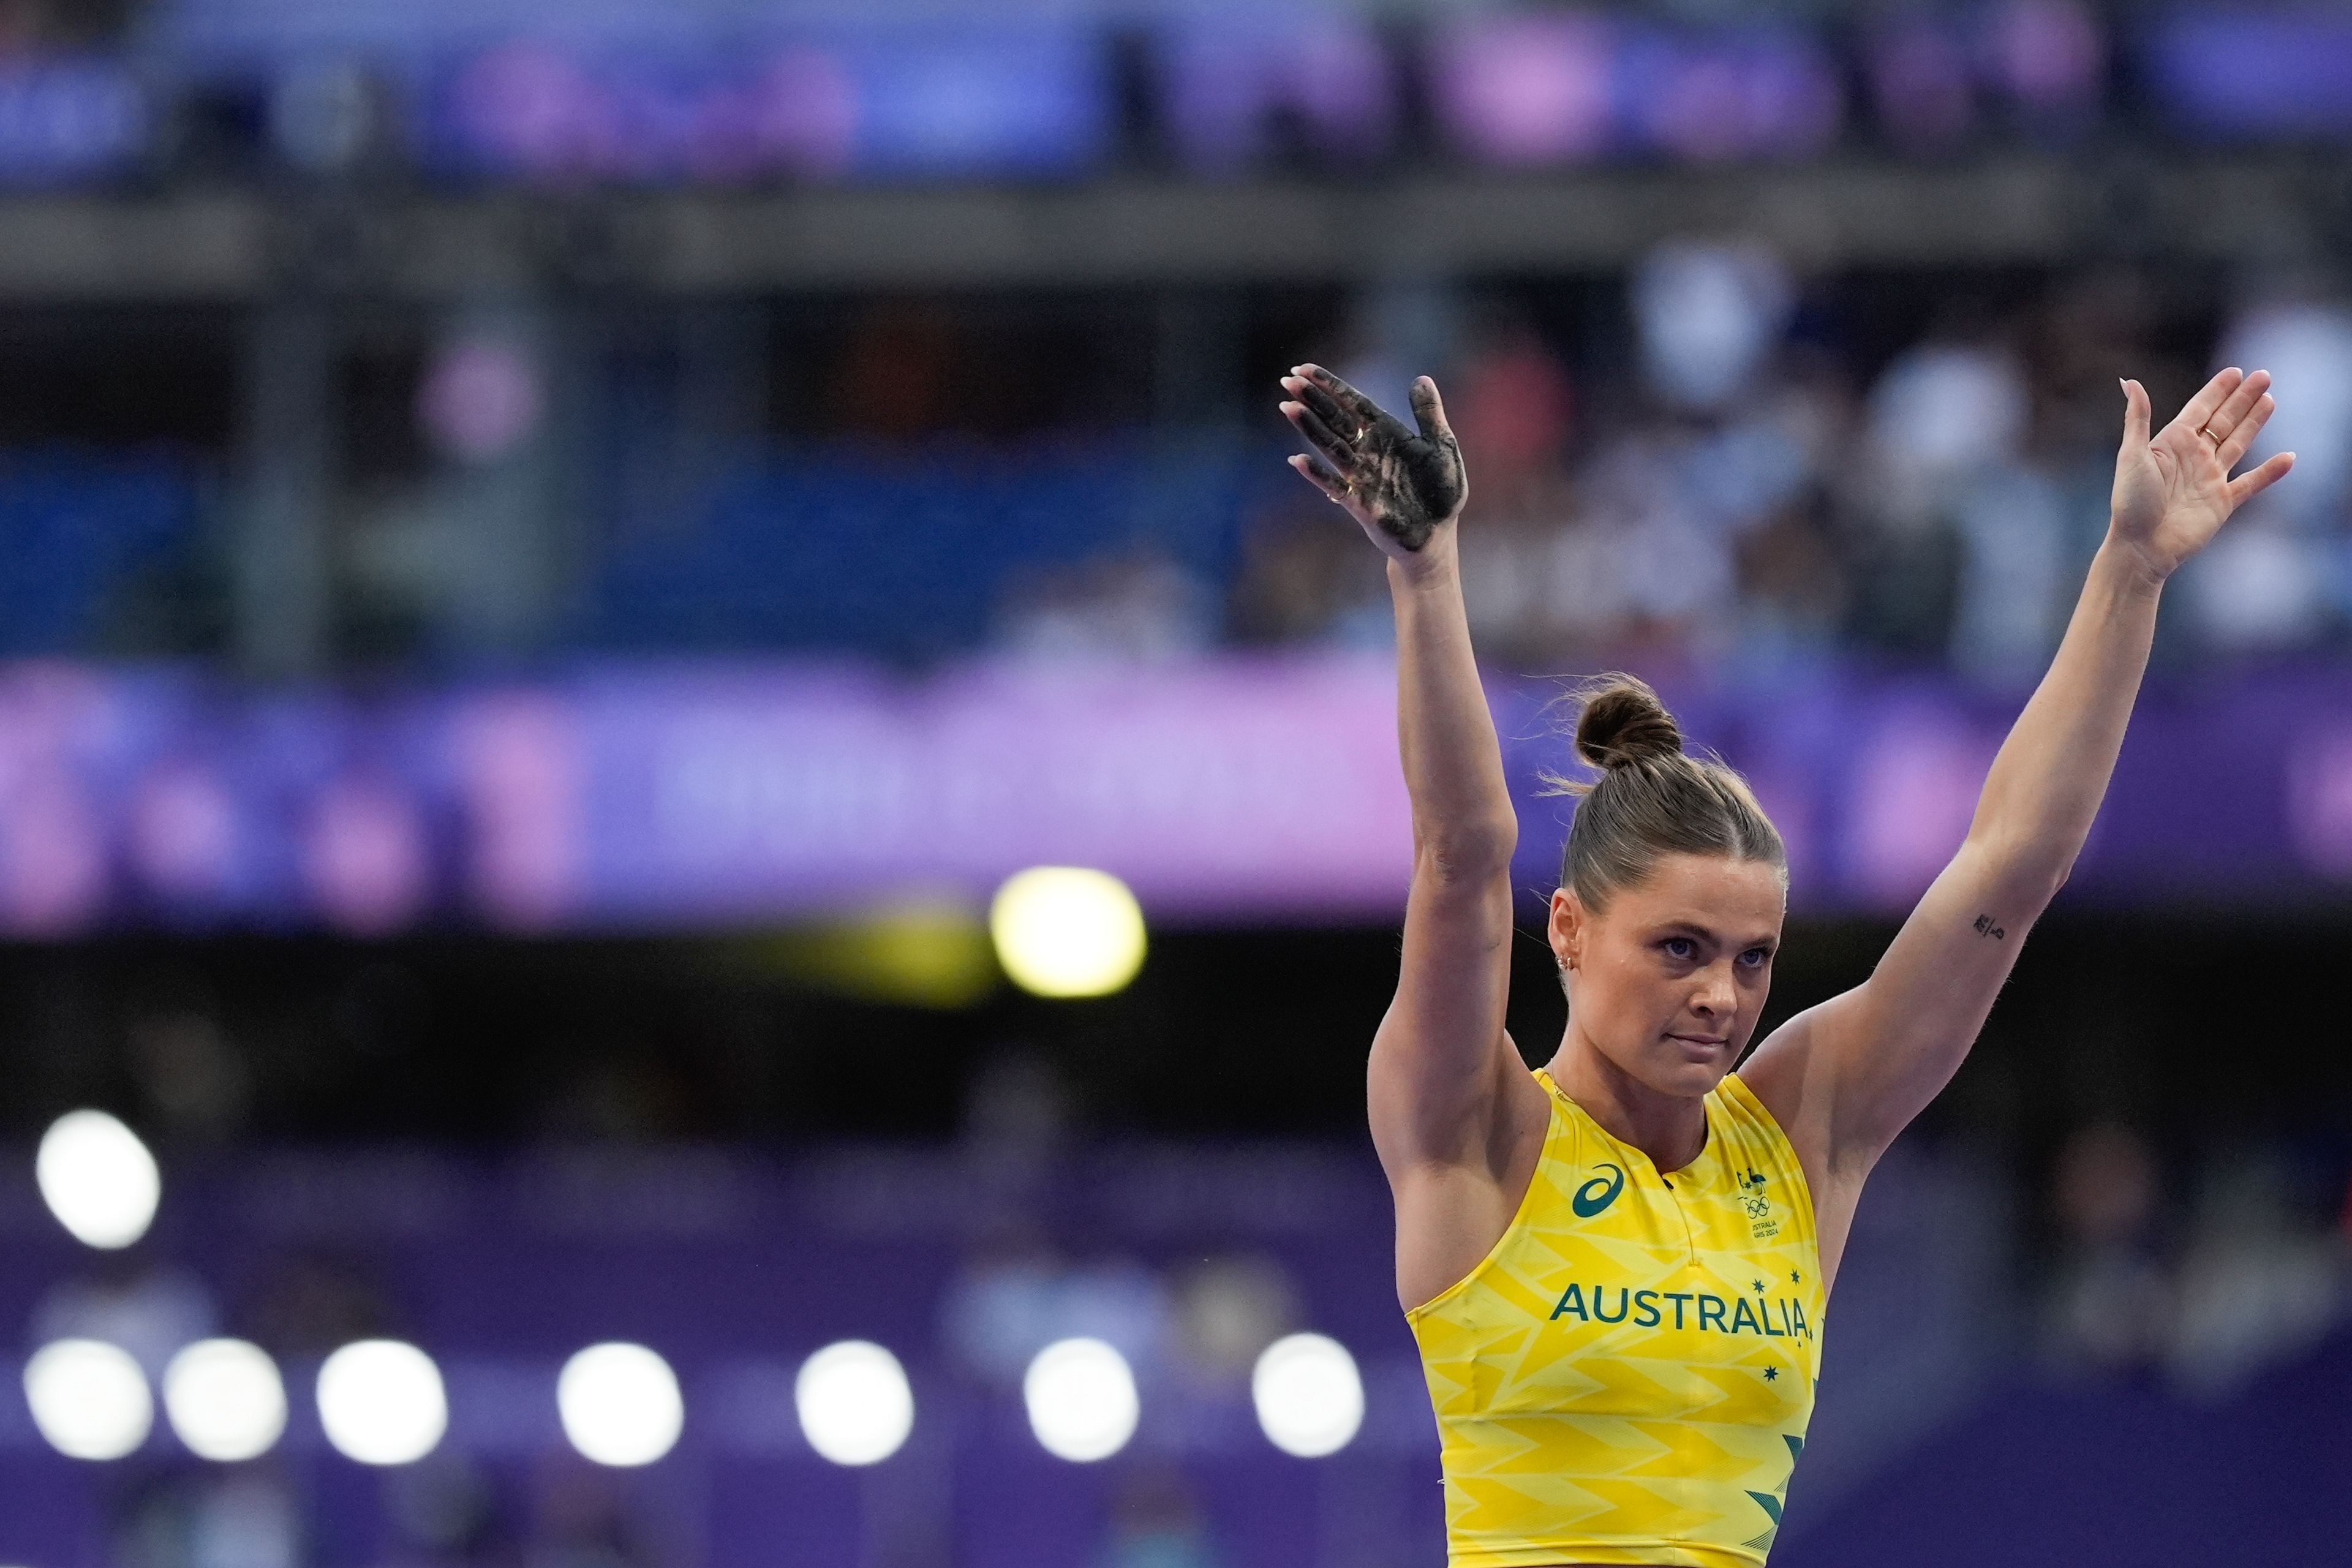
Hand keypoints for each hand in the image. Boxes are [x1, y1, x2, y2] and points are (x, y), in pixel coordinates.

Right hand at [1279, 364, 1466, 562]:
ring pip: (1331, 446)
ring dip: (1310, 428)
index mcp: (1387, 433)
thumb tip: (1420, 378)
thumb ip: (1430, 414)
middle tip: (1287, 380)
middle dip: (1313, 400)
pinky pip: (1335, 486)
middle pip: (1336, 420)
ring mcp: (1362, 476)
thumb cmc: (1442, 493)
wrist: (1438, 536)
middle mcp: (1369, 451)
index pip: (1354, 403)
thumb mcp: (1443, 447)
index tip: (1305, 369)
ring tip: (1289, 407)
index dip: (1331, 386)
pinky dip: (1317, 474)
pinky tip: (1298, 460)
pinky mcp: (1360, 503)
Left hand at [2110, 367, 2294, 580]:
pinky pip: (2251, 483)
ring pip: (2238, 443)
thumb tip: (2130, 382)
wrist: (2140, 546)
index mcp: (2172, 443)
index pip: (2200, 408)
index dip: (2217, 390)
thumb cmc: (2130, 503)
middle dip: (2243, 399)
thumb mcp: (2131, 455)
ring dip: (2254, 422)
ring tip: (2270, 400)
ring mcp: (2209, 478)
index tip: (2235, 372)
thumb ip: (2137, 418)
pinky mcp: (2221, 502)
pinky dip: (2270, 472)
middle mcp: (2193, 457)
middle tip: (2264, 376)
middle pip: (2224, 420)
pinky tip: (2288, 458)